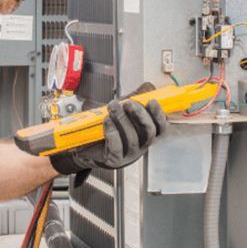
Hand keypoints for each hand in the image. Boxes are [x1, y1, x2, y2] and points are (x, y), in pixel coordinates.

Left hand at [50, 98, 167, 173]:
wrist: (86, 146)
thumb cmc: (106, 128)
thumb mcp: (123, 112)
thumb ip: (136, 99)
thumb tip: (148, 87)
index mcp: (145, 135)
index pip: (160, 127)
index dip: (158, 114)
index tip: (152, 101)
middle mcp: (140, 146)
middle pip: (149, 132)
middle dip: (140, 115)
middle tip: (129, 103)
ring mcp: (128, 155)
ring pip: (132, 138)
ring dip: (122, 119)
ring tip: (113, 107)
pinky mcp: (114, 160)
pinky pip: (117, 147)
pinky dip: (112, 132)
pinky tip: (107, 121)